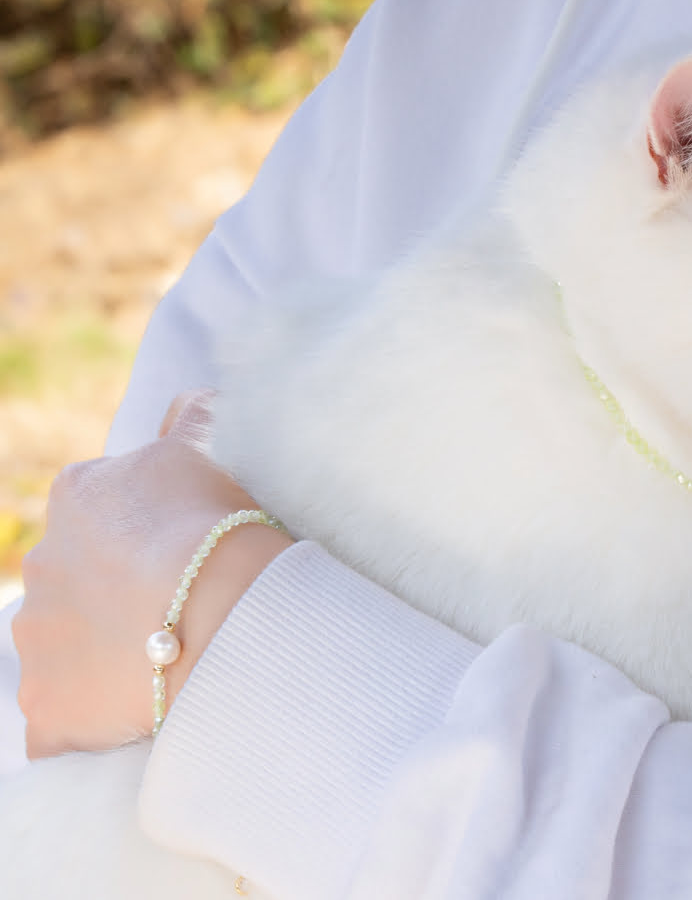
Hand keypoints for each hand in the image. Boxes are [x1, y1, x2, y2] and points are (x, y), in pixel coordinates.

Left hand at [13, 391, 291, 757]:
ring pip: (61, 646)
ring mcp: (37, 642)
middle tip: (177, 602)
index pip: (98, 508)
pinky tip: (129, 715)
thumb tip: (184, 403)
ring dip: (99, 653)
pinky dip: (84, 720)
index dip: (144, 530)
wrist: (221, 615)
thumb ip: (188, 416)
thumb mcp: (208, 444)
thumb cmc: (217, 523)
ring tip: (162, 660)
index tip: (183, 547)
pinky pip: (57, 721)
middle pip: (76, 577)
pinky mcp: (46, 710)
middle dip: (113, 590)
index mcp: (77, 496)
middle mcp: (40, 565)